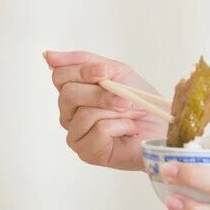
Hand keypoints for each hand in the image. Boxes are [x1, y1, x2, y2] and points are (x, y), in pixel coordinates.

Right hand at [44, 50, 166, 169]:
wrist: (162, 125)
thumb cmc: (139, 99)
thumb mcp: (114, 71)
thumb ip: (82, 61)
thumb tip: (47, 56)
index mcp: (72, 93)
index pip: (59, 76)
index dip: (83, 71)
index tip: (105, 72)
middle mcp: (69, 114)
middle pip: (68, 94)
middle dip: (101, 94)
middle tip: (125, 98)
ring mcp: (76, 135)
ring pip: (85, 113)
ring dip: (116, 111)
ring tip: (130, 115)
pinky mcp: (87, 152)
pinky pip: (98, 131)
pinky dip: (120, 127)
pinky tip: (128, 130)